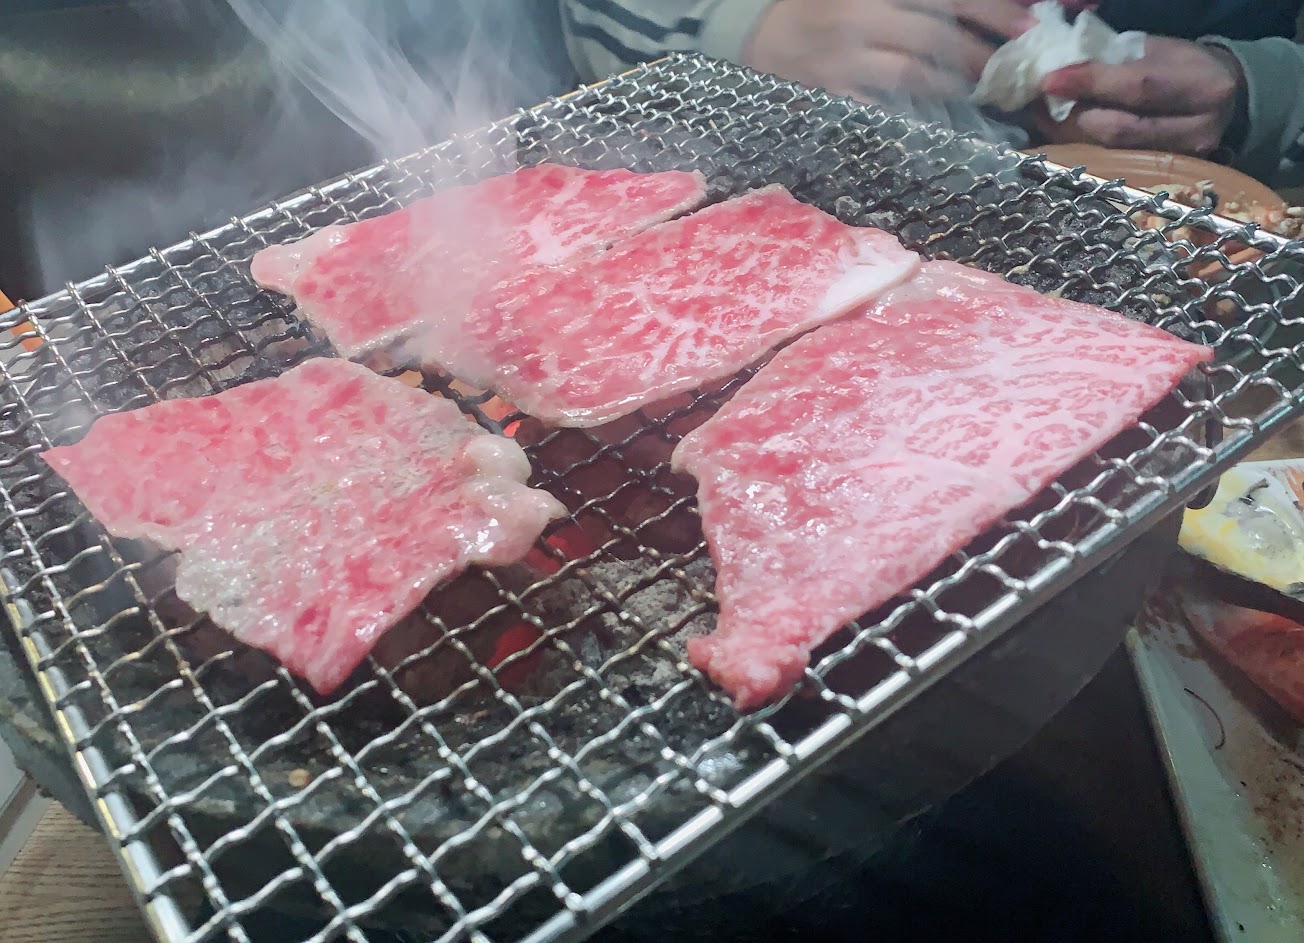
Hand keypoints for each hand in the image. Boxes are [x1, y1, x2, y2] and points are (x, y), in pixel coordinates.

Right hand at [744, 0, 1036, 101]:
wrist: (757, 38)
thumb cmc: (819, 7)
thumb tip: (965, 11)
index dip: (989, 9)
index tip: (1027, 21)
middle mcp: (857, 19)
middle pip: (935, 34)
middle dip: (982, 51)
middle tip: (1012, 62)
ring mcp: (843, 62)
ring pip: (913, 73)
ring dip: (955, 83)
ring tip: (980, 86)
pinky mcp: (832, 97)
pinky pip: (883, 108)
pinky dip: (915, 112)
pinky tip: (938, 113)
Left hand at [1037, 37, 1243, 155]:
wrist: (1226, 100)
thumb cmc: (1185, 68)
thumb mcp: (1161, 52)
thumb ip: (1117, 58)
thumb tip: (1064, 62)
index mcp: (1204, 87)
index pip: (1138, 87)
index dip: (1091, 83)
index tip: (1050, 79)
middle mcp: (1198, 130)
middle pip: (1120, 128)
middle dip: (1072, 114)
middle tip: (1038, 100)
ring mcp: (1183, 160)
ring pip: (1113, 150)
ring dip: (1070, 133)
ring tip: (1042, 115)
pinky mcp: (1167, 177)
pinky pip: (1114, 162)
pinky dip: (1083, 146)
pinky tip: (1062, 132)